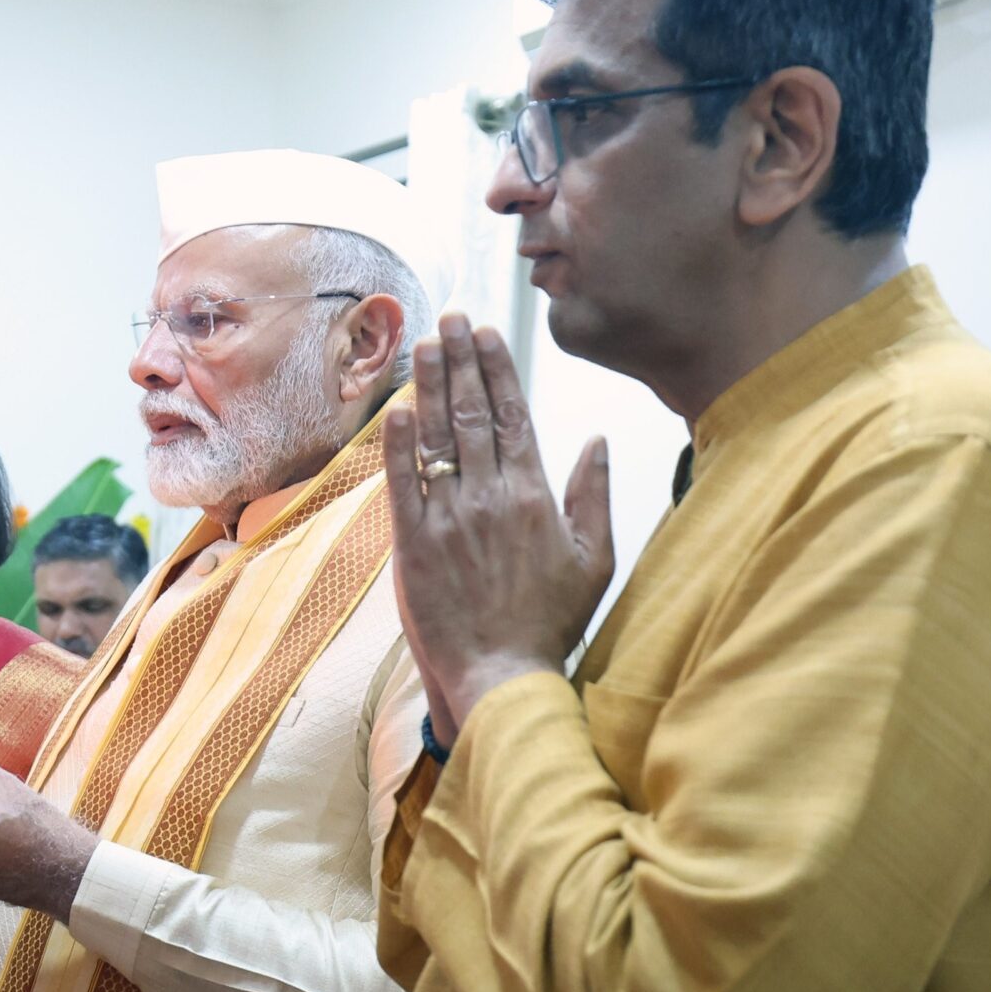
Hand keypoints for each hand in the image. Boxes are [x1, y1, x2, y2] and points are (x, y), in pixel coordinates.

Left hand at [385, 314, 615, 745]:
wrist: (503, 674)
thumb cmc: (551, 622)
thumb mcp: (594, 559)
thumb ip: (593, 495)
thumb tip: (596, 440)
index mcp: (537, 496)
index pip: (515, 416)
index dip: (498, 369)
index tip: (487, 332)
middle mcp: (492, 498)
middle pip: (474, 414)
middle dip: (461, 361)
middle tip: (449, 318)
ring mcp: (450, 518)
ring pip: (439, 438)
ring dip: (431, 385)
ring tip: (424, 343)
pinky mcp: (414, 543)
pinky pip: (403, 483)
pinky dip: (399, 443)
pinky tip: (395, 406)